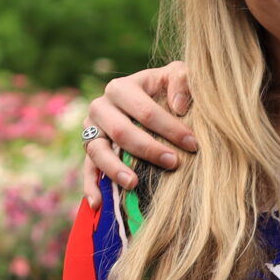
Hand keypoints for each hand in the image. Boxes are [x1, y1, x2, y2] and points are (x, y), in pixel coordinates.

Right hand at [84, 63, 196, 190]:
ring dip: (115, 169)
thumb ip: (182, 80)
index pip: (144, 111)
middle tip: (173, 163)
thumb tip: (178, 106)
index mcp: (121, 87)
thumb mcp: (177, 75)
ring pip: (98, 151)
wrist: (149, 97)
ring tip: (134, 185)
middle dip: (148, 149)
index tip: (192, 144)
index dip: (169, 128)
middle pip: (121, 131)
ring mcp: (92, 130)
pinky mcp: (89, 150)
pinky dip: (90, 186)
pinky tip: (98, 204)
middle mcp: (101, 106)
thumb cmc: (167, 88)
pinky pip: (87, 169)